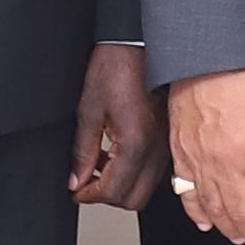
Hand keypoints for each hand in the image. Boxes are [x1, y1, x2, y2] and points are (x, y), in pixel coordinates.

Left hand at [68, 41, 163, 211]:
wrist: (138, 44)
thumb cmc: (115, 68)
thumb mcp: (88, 110)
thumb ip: (82, 151)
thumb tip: (76, 179)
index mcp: (135, 143)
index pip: (113, 191)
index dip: (88, 195)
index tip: (75, 190)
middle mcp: (156, 149)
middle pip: (133, 200)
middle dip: (106, 196)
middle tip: (85, 181)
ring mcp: (166, 145)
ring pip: (145, 189)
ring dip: (120, 184)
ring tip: (99, 163)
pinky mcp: (169, 139)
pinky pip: (154, 172)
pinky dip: (134, 172)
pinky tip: (116, 154)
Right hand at [166, 67, 244, 244]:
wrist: (207, 56)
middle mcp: (227, 163)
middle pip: (244, 213)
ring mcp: (200, 161)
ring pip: (215, 209)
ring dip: (230, 229)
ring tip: (241, 238)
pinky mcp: (181, 155)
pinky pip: (187, 194)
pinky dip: (197, 213)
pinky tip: (207, 223)